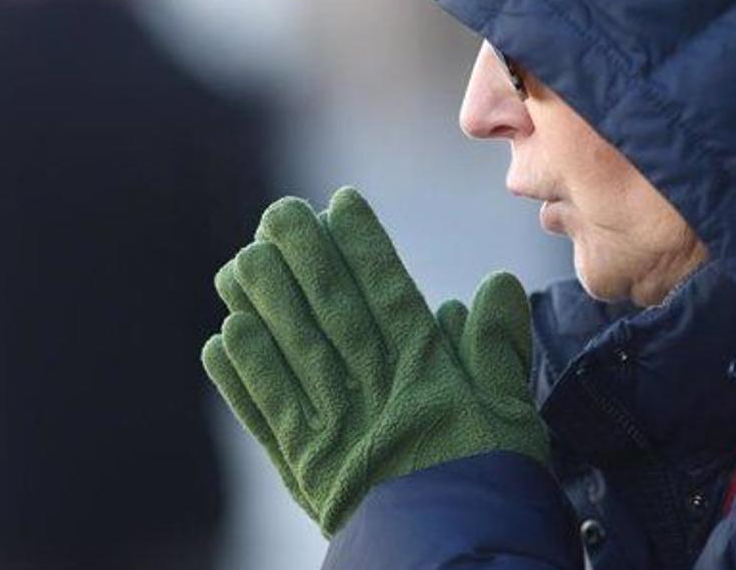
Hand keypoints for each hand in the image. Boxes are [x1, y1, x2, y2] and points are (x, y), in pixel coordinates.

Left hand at [201, 187, 549, 536]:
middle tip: (278, 213)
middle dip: (303, 259)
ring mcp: (334, 430)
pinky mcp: (307, 469)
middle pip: (332, 313)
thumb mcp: (512, 412)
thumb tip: (498, 285)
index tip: (341, 202)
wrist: (457, 560)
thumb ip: (499, 346)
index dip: (364, 246)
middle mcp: (373, 392)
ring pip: (291, 354)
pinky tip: (223, 339)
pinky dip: (243, 379)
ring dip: (262, 305)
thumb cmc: (490, 481)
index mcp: (426, 374)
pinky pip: (268, 416)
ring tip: (238, 261)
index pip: (389, 294)